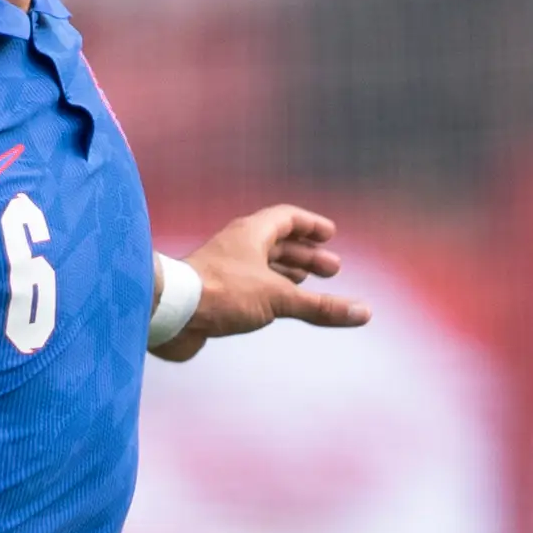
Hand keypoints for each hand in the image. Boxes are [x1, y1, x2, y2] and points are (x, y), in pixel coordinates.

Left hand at [165, 206, 370, 358]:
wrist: (168, 313)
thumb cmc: (219, 294)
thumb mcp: (279, 298)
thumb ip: (321, 306)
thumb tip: (364, 313)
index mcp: (251, 233)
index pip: (287, 218)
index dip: (310, 226)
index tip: (330, 235)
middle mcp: (236, 247)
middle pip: (277, 243)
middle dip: (306, 255)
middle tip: (333, 268)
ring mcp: (222, 270)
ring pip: (261, 266)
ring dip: (287, 273)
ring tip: (308, 285)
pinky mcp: (212, 295)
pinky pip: (247, 288)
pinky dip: (267, 293)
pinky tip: (274, 307)